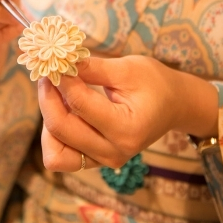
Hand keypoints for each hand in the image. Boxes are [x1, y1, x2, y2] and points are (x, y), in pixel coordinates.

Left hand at [38, 55, 218, 171]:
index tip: (53, 61)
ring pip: (55, 150)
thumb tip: (60, 62)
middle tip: (47, 74)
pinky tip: (63, 110)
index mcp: (126, 128)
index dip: (61, 79)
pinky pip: (62, 156)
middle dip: (48, 97)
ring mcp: (104, 162)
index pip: (79, 104)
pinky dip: (54, 135)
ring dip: (49, 119)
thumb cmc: (155, 83)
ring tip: (56, 93)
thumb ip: (92, 68)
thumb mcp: (127, 68)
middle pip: (61, 128)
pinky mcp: (96, 162)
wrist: (174, 105)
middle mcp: (113, 152)